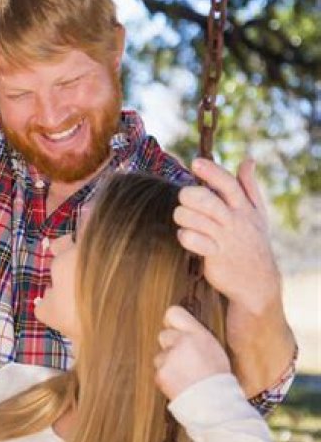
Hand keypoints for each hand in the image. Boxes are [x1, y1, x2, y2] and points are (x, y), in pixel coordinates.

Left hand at [155, 305, 230, 400]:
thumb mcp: (214, 349)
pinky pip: (159, 372)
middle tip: (184, 360)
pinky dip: (166, 378)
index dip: (172, 322)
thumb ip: (197, 337)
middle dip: (170, 346)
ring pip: (160, 356)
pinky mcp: (161, 374)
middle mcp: (182, 342)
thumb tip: (184, 332)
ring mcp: (169, 358)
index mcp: (198, 334)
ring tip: (185, 376)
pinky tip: (180, 384)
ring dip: (168, 364)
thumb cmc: (218, 380)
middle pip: (164, 335)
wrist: (214, 404)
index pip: (173, 313)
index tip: (174, 329)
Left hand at [174, 157, 280, 317]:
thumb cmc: (253, 242)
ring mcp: (224, 239)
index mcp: (243, 208)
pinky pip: (193, 241)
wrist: (258, 282)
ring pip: (196, 219)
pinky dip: (185, 236)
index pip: (228, 184)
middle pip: (208, 201)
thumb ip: (249, 186)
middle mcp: (234, 221)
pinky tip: (185, 236)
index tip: (195, 162)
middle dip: (190, 195)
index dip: (212, 171)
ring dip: (183, 215)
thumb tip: (249, 159)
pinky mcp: (214, 256)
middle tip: (184, 197)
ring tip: (183, 218)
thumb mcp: (258, 213)